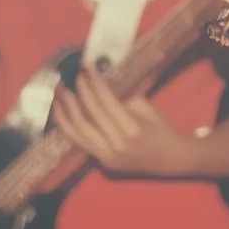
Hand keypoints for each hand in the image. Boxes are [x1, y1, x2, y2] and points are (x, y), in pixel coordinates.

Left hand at [50, 63, 196, 177]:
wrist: (170, 158)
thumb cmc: (160, 128)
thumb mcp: (145, 107)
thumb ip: (120, 99)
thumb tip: (96, 87)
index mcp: (132, 128)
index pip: (105, 100)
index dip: (93, 81)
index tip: (85, 66)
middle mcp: (117, 144)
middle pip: (89, 115)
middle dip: (78, 93)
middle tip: (71, 77)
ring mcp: (108, 156)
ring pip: (78, 131)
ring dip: (65, 110)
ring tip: (58, 94)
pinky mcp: (102, 162)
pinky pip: (79, 142)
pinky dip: (67, 127)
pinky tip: (60, 114)